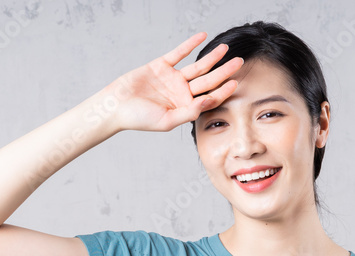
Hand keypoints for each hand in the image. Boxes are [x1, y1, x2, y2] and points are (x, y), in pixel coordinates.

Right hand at [103, 31, 243, 133]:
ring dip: (211, 58)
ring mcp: (172, 79)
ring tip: (225, 49)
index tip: (236, 83)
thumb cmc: (138, 118)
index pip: (209, 98)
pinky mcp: (161, 66)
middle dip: (224, 72)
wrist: (115, 106)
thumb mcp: (166, 120)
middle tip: (239, 62)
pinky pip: (179, 53)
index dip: (223, 91)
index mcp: (184, 107)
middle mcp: (181, 93)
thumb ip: (188, 112)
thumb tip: (208, 103)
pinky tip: (202, 36)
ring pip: (197, 67)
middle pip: (208, 81)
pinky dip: (190, 45)